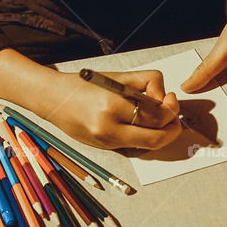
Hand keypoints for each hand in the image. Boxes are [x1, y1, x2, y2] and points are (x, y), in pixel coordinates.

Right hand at [38, 69, 181, 150]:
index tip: (170, 99)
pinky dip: (144, 136)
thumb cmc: (82, 84)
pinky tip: (143, 123)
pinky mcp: (105, 149)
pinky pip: (135, 146)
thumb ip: (145, 84)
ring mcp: (106, 143)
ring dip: (160, 133)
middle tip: (173, 114)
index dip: (169, 109)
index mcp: (111, 106)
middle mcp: (108, 129)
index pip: (155, 116)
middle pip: (156, 138)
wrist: (53, 99)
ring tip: (160, 118)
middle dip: (171, 127)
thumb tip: (165, 98)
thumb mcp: (116, 77)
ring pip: (147, 146)